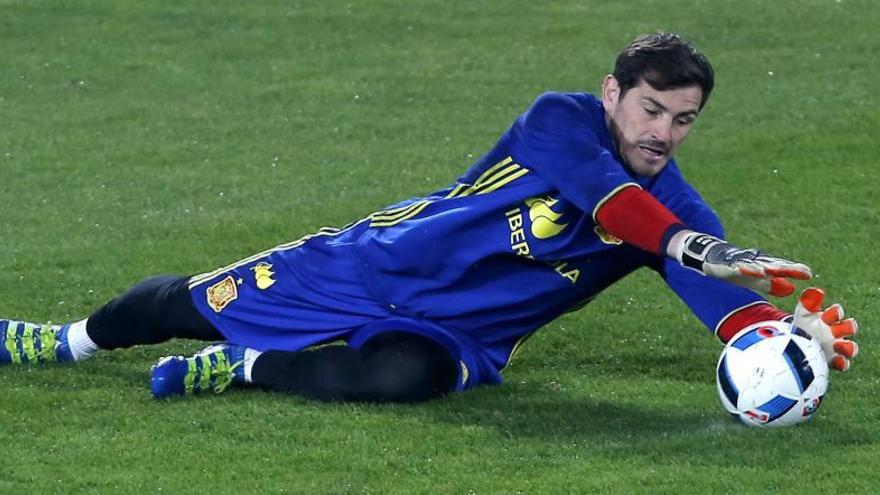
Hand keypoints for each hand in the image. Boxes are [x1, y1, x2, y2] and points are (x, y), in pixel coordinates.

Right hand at [671, 231, 811, 296]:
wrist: (711, 257)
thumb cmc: (736, 270)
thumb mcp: (755, 280)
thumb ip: (772, 285)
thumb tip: (791, 289)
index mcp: (763, 265)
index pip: (781, 267)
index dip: (794, 270)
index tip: (808, 274)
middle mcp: (754, 261)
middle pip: (772, 264)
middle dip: (785, 268)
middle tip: (800, 271)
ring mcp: (741, 262)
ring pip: (756, 264)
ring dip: (767, 267)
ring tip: (777, 272)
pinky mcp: (727, 265)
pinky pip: (737, 267)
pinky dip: (745, 268)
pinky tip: (753, 271)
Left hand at [793, 287, 858, 371]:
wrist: (797, 343)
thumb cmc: (804, 325)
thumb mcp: (803, 313)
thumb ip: (808, 302)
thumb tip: (816, 291)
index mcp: (830, 318)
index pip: (836, 312)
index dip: (835, 312)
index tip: (830, 312)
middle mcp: (837, 332)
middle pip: (848, 328)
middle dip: (847, 327)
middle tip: (838, 327)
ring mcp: (837, 346)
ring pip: (849, 347)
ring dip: (847, 346)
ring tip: (838, 345)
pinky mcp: (835, 360)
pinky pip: (843, 363)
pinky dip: (842, 362)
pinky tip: (837, 360)